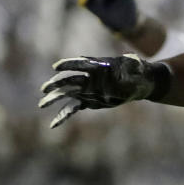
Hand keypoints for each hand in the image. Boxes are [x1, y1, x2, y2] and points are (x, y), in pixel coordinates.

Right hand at [38, 54, 170, 128]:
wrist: (140, 82)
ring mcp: (88, 89)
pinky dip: (63, 115)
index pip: (81, 63)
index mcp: (99, 66)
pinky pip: (73, 108)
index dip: (69, 64)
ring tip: (42, 104)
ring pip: (68, 93)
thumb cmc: (138, 71)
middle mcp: (90, 77)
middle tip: (45, 89)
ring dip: (55, 98)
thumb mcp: (137, 65)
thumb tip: (130, 60)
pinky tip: (53, 124)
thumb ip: (132, 63)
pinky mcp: (89, 101)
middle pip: (70, 80)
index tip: (57, 67)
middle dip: (57, 83)